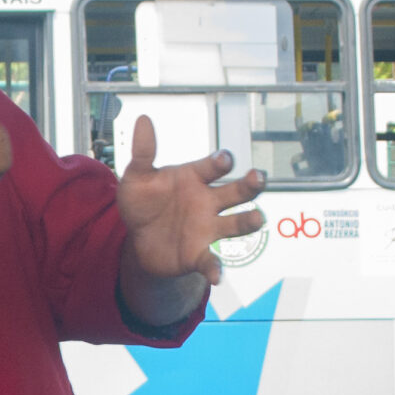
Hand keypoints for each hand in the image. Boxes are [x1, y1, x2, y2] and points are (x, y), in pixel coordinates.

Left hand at [115, 115, 265, 299]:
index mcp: (195, 178)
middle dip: (250, 185)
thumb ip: (143, 152)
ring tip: (257, 218)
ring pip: (236, 223)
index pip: (214, 166)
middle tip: (258, 178)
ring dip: (248, 220)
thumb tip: (143, 119)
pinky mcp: (199, 254)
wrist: (139, 240)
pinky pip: (212, 261)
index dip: (220, 162)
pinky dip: (217, 268)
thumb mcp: (136, 177)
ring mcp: (208, 228)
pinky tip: (218, 275)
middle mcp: (208, 201)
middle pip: (237, 191)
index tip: (224, 160)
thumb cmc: (143, 204)